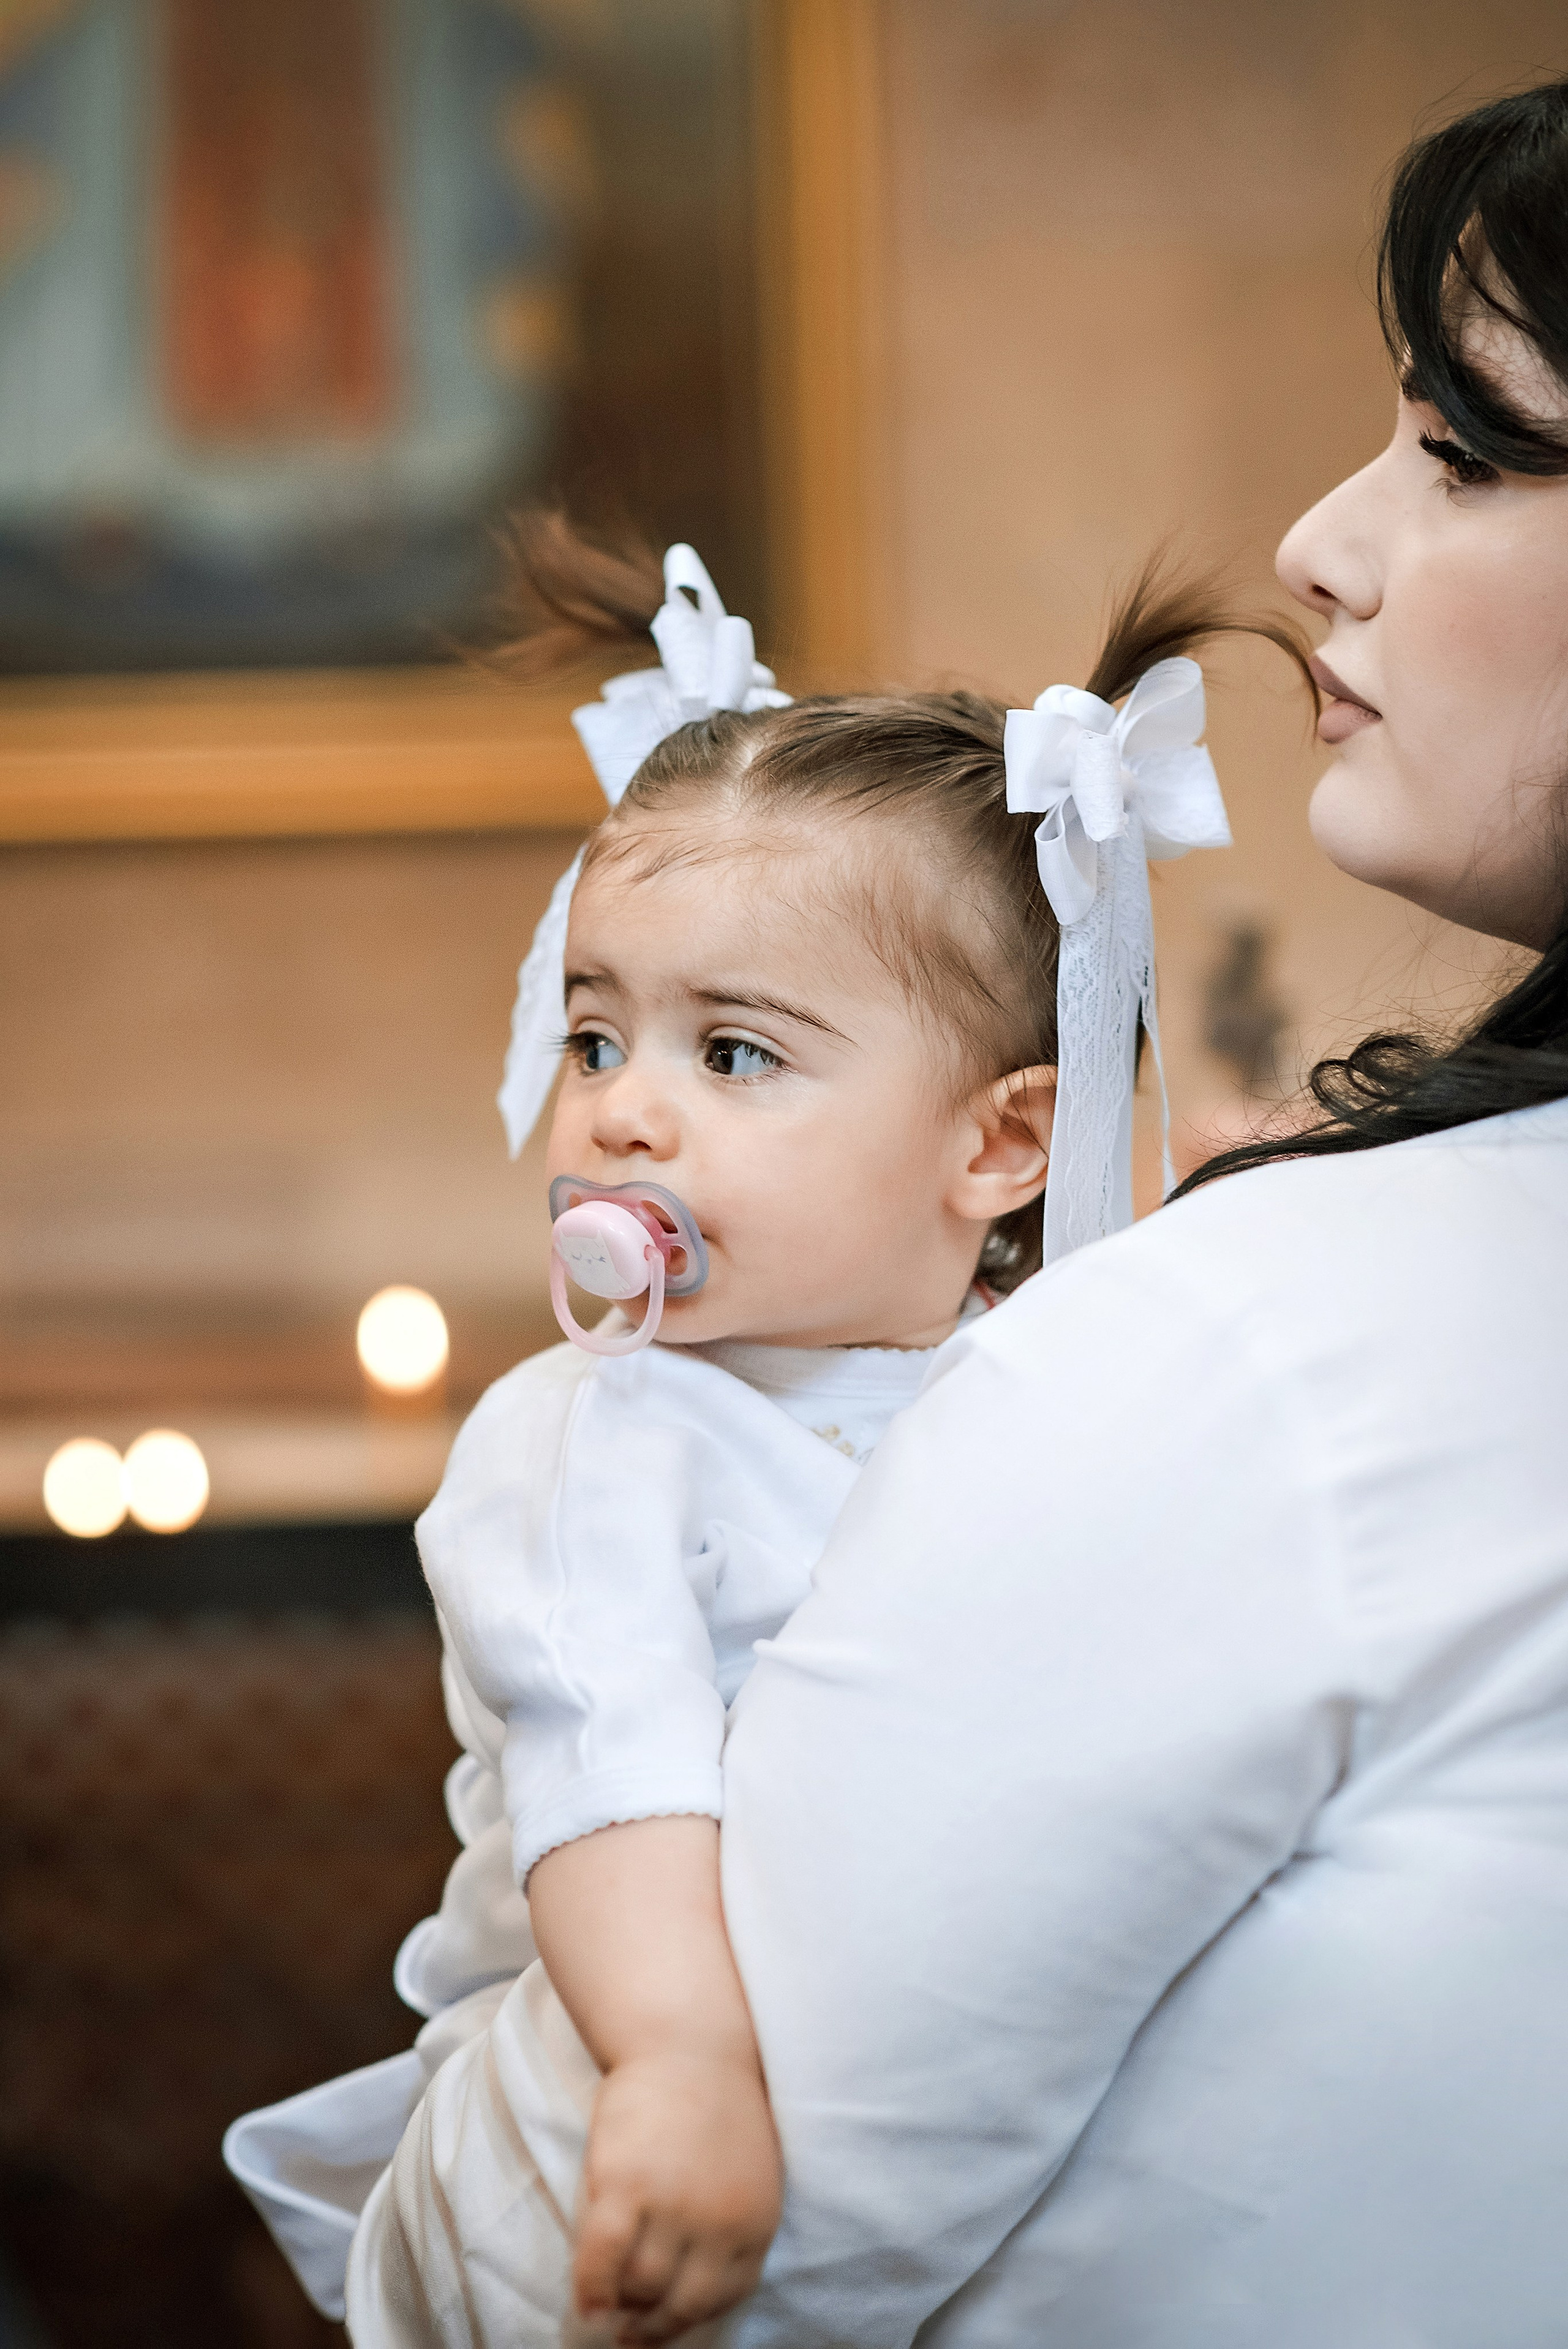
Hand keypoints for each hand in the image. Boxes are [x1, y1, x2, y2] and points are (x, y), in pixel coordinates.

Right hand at [573, 2048, 782, 2343]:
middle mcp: (719, 2222)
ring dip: (621, 2308)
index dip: (689, 2319)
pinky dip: (591, 2289)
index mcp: (756, 2221)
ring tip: (608, 2310)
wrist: (690, 2042)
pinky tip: (586, 2303)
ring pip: (640, 2285)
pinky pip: (602, 2258)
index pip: (723, 2296)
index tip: (664, 2328)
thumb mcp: (748, 2173)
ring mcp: (671, 2204)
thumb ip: (732, 2225)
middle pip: (681, 2303)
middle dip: (653, 2327)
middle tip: (630, 2333)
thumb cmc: (716, 2104)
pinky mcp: (625, 2184)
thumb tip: (694, 2282)